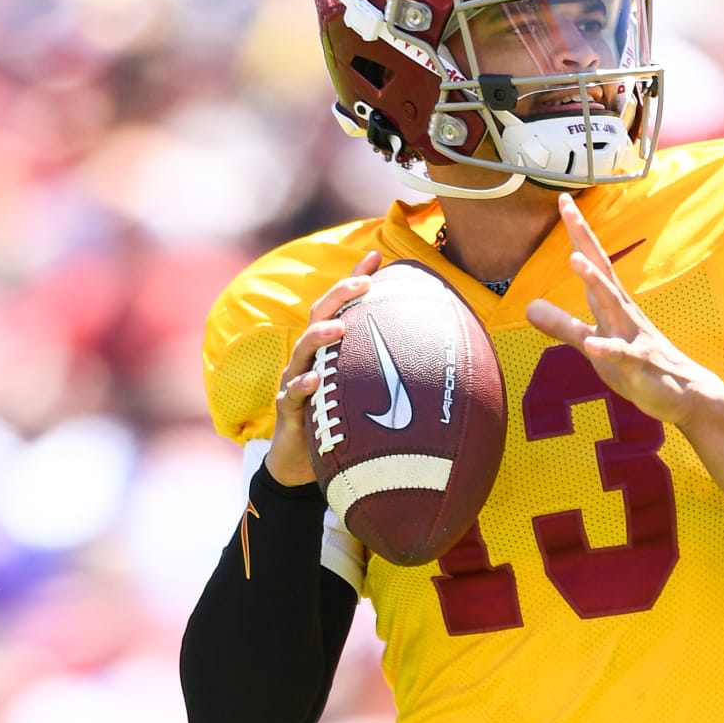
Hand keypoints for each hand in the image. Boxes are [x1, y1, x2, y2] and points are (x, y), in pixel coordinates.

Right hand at [265, 251, 382, 485]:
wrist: (302, 465)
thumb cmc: (338, 421)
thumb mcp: (363, 393)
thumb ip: (386, 374)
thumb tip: (435, 359)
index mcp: (328, 350)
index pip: (340, 306)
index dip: (354, 280)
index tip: (376, 257)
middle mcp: (309, 359)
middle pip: (319, 317)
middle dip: (339, 296)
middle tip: (363, 284)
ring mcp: (294, 381)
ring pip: (302, 351)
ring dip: (319, 336)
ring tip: (338, 326)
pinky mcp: (288, 410)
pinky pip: (292, 394)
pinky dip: (303, 386)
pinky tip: (315, 380)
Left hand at [526, 196, 723, 427]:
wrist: (681, 393)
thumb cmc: (638, 366)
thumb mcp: (592, 344)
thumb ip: (562, 326)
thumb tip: (529, 308)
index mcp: (611, 304)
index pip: (592, 262)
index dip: (577, 233)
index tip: (563, 201)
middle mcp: (623, 312)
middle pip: (602, 269)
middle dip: (584, 240)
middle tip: (568, 209)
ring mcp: (633, 336)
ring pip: (612, 305)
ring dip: (595, 282)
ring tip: (576, 260)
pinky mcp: (640, 364)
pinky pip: (622, 355)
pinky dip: (608, 349)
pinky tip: (593, 346)